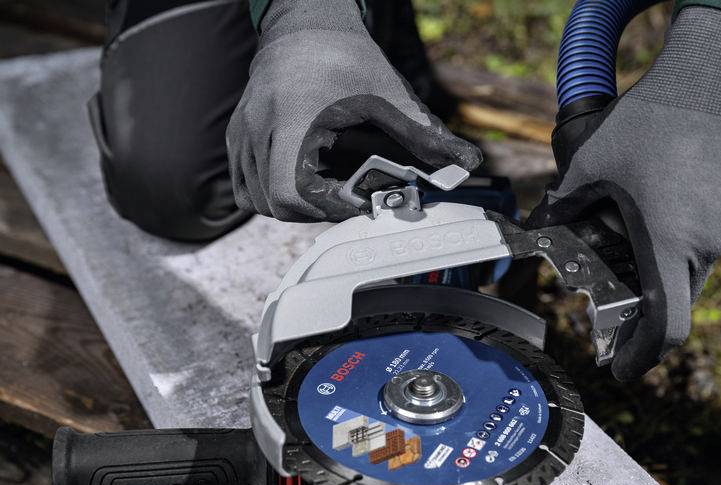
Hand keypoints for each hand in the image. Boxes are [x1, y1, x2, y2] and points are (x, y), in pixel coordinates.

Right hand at [226, 0, 480, 221]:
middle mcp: (258, 130)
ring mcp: (242, 134)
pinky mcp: (237, 135)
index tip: (355, 201)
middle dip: (316, 210)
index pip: (290, 191)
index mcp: (292, 120)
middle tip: (348, 198)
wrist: (304, 22)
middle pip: (276, 203)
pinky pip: (244, 186)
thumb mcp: (386, 93)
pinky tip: (302, 181)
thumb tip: (466, 159)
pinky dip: (271, 195)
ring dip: (294, 206)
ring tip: (327, 190)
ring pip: (257, 199)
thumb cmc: (342, 54)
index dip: (325, 208)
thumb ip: (423, 132)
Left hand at [528, 7, 720, 379]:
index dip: (642, 357)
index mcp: (668, 243)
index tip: (621, 370)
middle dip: (639, 292)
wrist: (713, 77)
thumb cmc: (651, 121)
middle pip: (670, 292)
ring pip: (688, 263)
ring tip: (635, 216)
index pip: (665, 326)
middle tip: (610, 273)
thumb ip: (564, 204)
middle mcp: (706, 244)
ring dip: (658, 255)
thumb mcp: (593, 164)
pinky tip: (662, 196)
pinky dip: (680, 232)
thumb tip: (536, 225)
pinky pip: (707, 237)